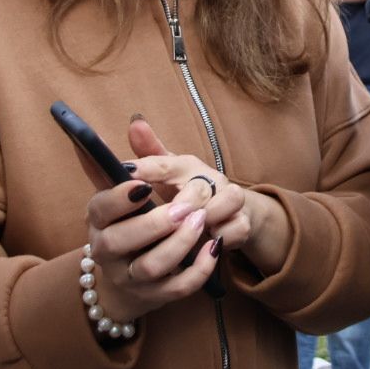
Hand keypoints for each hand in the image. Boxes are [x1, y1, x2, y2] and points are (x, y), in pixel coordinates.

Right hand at [83, 121, 237, 323]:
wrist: (133, 276)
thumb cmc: (136, 220)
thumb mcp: (138, 188)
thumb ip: (142, 156)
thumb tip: (138, 121)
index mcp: (98, 219)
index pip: (99, 208)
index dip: (119, 198)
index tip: (143, 185)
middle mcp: (106, 250)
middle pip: (120, 241)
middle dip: (155, 223)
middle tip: (186, 208)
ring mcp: (129, 277)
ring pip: (150, 267)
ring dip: (179, 245)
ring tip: (202, 223)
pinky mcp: (154, 296)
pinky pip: (176, 289)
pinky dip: (198, 270)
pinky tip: (214, 249)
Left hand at [127, 117, 290, 275]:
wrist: (231, 210)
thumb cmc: (188, 190)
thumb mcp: (166, 175)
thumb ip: (147, 154)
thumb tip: (135, 122)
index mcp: (184, 166)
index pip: (164, 163)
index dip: (146, 167)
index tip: (127, 173)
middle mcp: (210, 179)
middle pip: (200, 185)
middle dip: (185, 201)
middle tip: (169, 214)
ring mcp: (229, 199)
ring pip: (230, 199)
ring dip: (211, 215)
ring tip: (190, 230)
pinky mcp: (242, 221)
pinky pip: (238, 227)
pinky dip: (226, 236)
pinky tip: (209, 246)